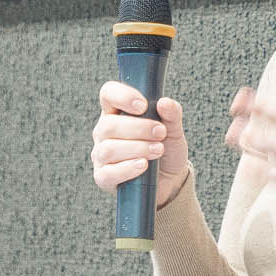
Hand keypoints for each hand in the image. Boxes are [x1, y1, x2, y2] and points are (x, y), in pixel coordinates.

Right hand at [92, 81, 189, 208]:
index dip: (122, 96)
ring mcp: (101, 155)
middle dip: (139, 128)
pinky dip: (128, 168)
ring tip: (158, 150)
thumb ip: (172, 115)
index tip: (143, 106)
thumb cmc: (166, 149)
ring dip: (137, 148)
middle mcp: (104, 132)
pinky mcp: (103, 177)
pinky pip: (108, 173)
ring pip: (108, 149)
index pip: (108, 94)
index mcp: (117, 113)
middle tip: (161, 133)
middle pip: (109, 125)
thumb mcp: (174, 131)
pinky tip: (143, 165)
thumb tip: (165, 103)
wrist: (170, 180)